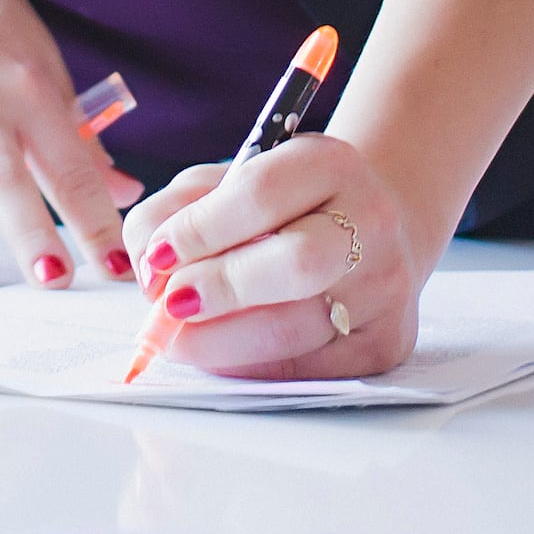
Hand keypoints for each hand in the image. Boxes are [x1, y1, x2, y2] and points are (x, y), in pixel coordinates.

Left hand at [126, 131, 428, 380]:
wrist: (371, 230)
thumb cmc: (285, 205)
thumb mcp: (229, 181)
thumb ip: (175, 209)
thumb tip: (147, 266)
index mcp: (331, 164)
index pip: (259, 196)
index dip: (198, 231)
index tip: (155, 257)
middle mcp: (372, 222)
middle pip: (295, 265)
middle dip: (218, 290)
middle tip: (168, 305)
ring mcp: (385, 287)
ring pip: (295, 330)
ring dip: (219, 341)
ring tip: (178, 337)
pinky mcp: (386, 342)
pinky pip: (304, 368)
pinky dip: (248, 365)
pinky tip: (221, 350)